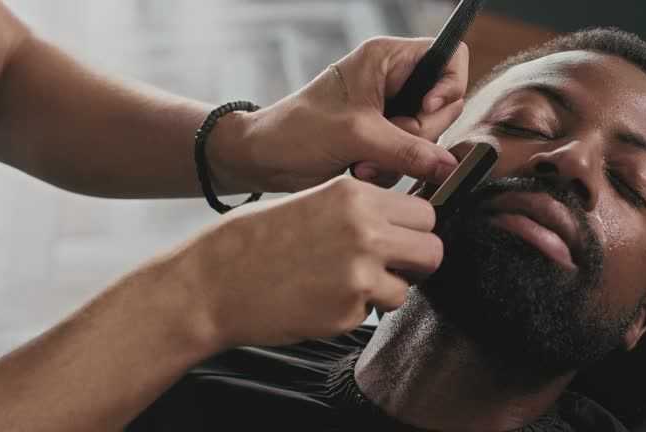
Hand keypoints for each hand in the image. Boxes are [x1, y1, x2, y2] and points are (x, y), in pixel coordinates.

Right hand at [171, 176, 442, 346]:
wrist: (212, 282)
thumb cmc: (253, 240)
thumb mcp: (311, 201)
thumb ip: (359, 209)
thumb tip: (401, 224)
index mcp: (355, 194)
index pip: (424, 212)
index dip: (413, 230)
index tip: (399, 240)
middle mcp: (365, 229)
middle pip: (433, 249)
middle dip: (415, 261)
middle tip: (387, 267)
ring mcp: (360, 272)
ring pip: (408, 287)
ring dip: (385, 291)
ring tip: (343, 285)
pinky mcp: (349, 311)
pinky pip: (374, 314)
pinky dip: (354, 312)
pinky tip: (320, 300)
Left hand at [209, 37, 467, 192]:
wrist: (264, 159)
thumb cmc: (297, 129)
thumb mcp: (357, 136)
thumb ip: (408, 150)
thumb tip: (448, 166)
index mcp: (386, 59)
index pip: (448, 57)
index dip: (448, 86)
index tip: (426, 110)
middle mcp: (392, 81)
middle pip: (442, 106)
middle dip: (418, 136)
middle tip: (385, 147)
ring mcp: (388, 111)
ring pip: (427, 138)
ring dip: (400, 159)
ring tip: (362, 163)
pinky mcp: (382, 138)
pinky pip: (409, 156)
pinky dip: (389, 169)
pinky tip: (359, 169)